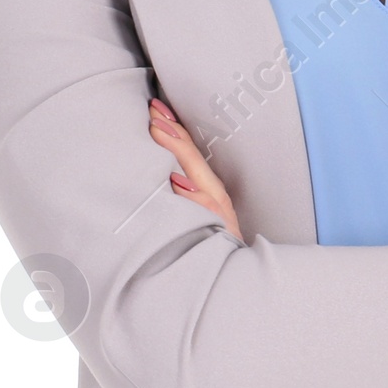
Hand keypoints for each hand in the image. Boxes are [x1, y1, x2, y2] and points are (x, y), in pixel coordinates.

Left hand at [148, 97, 240, 239]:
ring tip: (160, 132)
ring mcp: (217, 212)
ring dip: (180, 153)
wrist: (233, 277)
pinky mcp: (218, 230)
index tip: (156, 109)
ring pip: (198, 176)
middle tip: (154, 111)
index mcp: (207, 190)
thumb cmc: (209, 248)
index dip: (173, 130)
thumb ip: (185, 198)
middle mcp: (214, 197)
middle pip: (193, 158)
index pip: (189, 153)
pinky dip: (193, 196)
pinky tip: (179, 182)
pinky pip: (206, 211)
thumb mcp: (196, 218)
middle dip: (173, 133)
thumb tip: (165, 177)